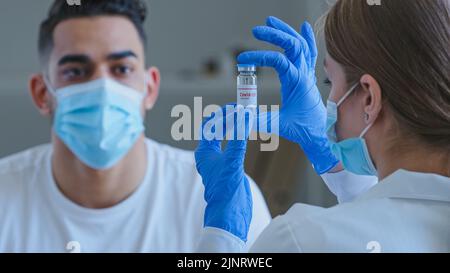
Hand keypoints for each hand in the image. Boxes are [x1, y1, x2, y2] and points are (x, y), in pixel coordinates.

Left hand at [195, 106, 252, 241]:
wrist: (230, 212)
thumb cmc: (225, 190)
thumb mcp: (232, 162)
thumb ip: (238, 139)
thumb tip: (244, 117)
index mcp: (204, 152)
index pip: (210, 125)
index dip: (222, 114)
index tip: (236, 107)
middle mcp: (209, 154)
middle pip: (217, 129)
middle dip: (230, 118)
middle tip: (244, 109)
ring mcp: (219, 160)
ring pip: (226, 136)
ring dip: (235, 126)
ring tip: (247, 116)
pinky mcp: (229, 166)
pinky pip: (233, 145)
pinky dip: (240, 136)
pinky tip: (248, 132)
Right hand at [238, 16, 337, 173]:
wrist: (321, 133)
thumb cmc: (302, 129)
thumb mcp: (278, 125)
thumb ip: (258, 121)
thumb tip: (238, 117)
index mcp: (297, 82)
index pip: (278, 60)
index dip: (259, 57)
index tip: (241, 61)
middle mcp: (304, 73)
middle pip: (292, 45)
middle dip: (274, 34)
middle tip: (256, 30)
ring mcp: (308, 72)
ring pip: (301, 44)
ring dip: (286, 31)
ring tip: (271, 20)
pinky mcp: (308, 75)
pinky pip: (310, 51)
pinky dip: (306, 37)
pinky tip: (303, 27)